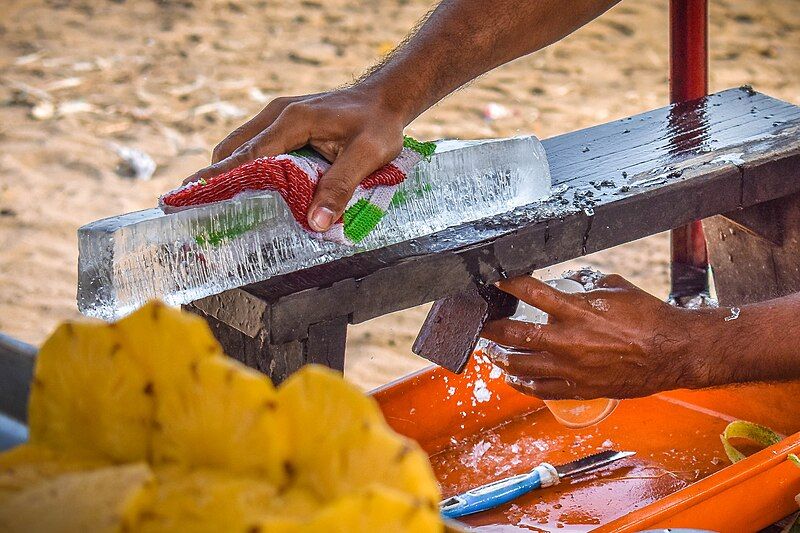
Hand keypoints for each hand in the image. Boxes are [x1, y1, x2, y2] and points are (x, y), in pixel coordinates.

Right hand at [183, 86, 406, 231]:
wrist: (386, 98)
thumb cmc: (379, 126)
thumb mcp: (367, 157)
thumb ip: (341, 187)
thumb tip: (315, 223)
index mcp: (292, 121)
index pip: (248, 155)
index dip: (220, 178)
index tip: (189, 194)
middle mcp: (278, 113)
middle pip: (234, 149)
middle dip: (216, 177)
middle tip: (197, 208)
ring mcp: (279, 114)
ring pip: (241, 145)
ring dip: (230, 171)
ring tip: (218, 203)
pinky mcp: (285, 120)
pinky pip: (255, 143)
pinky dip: (246, 164)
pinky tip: (249, 187)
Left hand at [481, 272, 723, 399]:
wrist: (674, 352)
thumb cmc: (649, 318)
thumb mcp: (615, 286)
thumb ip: (585, 281)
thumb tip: (566, 279)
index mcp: (577, 311)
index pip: (531, 292)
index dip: (508, 284)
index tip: (494, 281)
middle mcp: (568, 341)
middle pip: (514, 335)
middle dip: (492, 329)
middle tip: (481, 324)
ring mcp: (572, 368)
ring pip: (521, 366)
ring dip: (500, 358)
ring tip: (490, 351)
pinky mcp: (580, 388)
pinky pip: (541, 390)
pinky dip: (522, 384)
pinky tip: (513, 378)